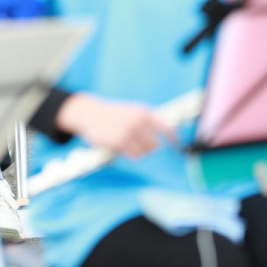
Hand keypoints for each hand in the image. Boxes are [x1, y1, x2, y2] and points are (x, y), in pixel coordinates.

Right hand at [56, 94, 175, 158]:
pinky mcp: (118, 141)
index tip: (178, 147)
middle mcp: (138, 120)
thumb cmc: (113, 114)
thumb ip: (148, 122)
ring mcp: (128, 131)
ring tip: (126, 144)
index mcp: (143, 112)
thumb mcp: (131, 111)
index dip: (174, 138)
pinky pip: (132, 156)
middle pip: (155, 145)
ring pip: (144, 153)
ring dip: (137, 152)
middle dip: (147, 147)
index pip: (166, 127)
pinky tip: (119, 146)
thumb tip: (169, 136)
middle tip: (136, 143)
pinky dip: (128, 154)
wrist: (89, 112)